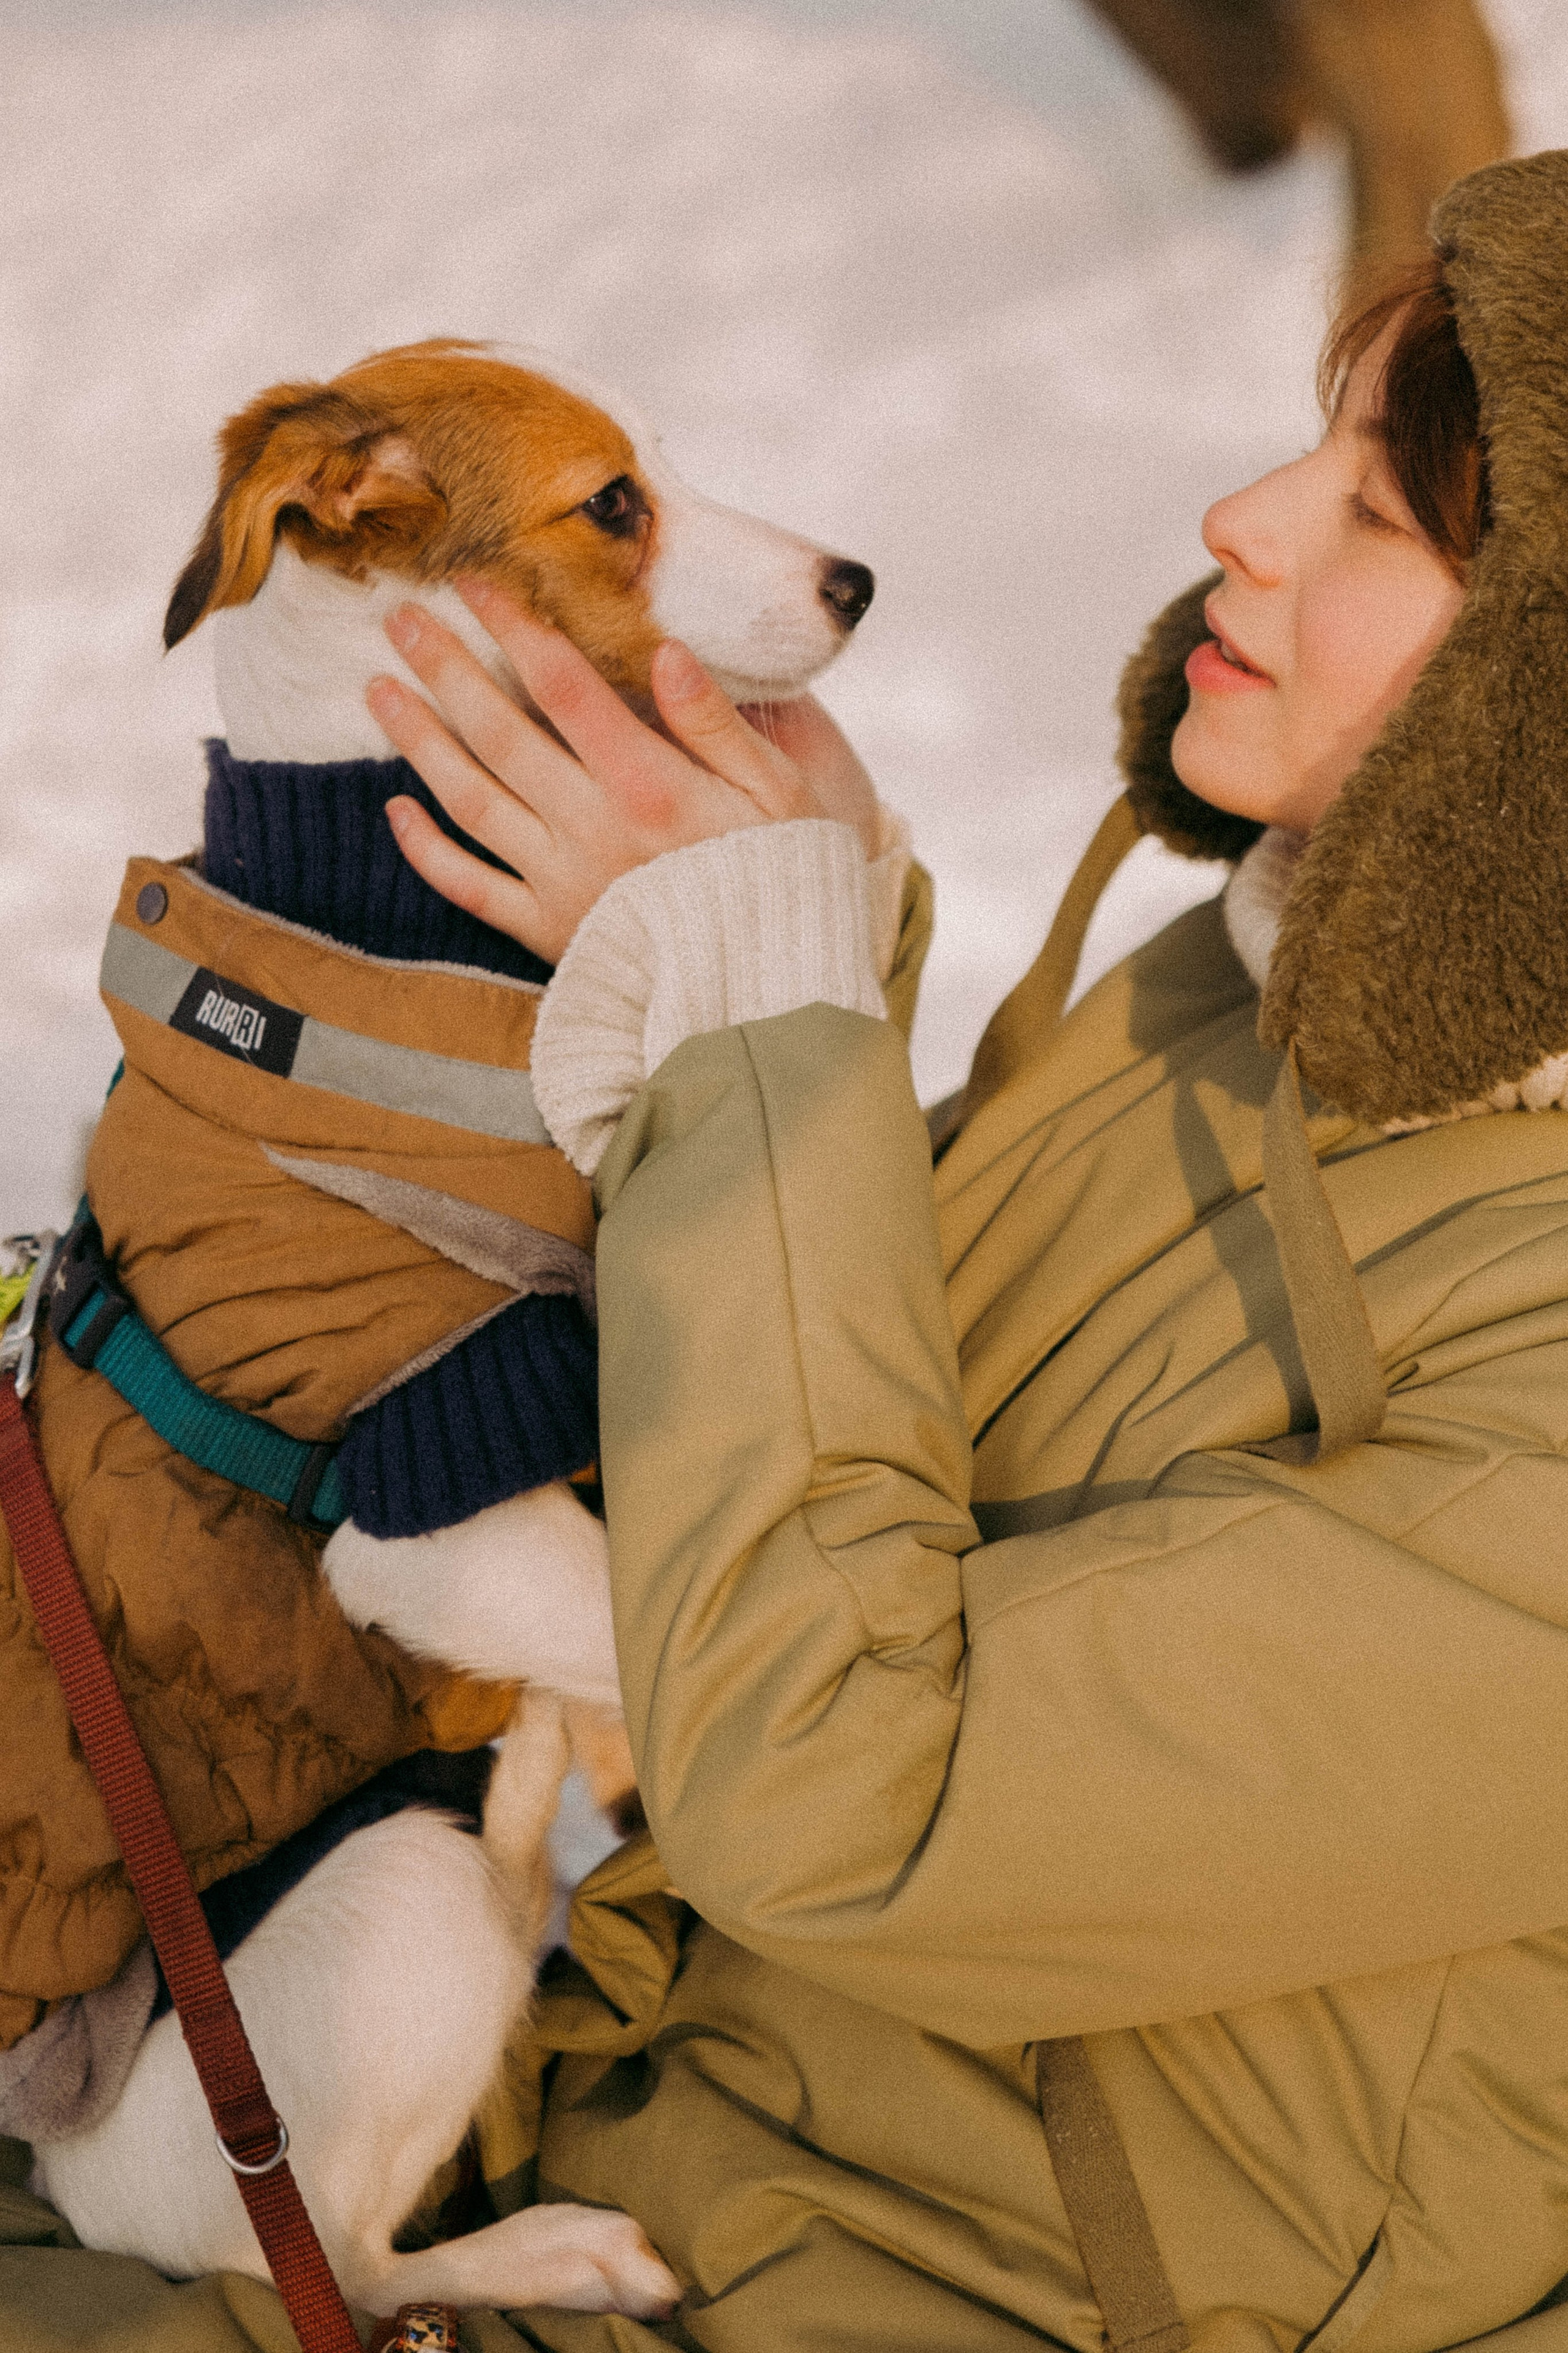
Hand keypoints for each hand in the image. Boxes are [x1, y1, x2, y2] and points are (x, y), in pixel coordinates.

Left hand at [367, 581, 877, 963]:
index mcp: (650, 784)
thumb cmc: (783, 876)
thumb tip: (665, 650)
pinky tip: (396, 809)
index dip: (514, 626)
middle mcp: (592, 829)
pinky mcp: (550, 933)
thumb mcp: (782, 790)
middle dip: (444, 668)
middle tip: (399, 618)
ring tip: (379, 691)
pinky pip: (471, 888)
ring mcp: (563, 883)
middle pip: (499, 733)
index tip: (476, 580)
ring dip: (419, 742)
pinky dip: (427, 851)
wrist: (771, 992)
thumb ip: (718, 721)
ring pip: (471, 801)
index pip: (563, 685)